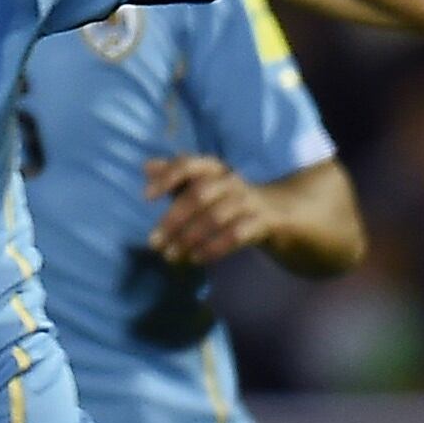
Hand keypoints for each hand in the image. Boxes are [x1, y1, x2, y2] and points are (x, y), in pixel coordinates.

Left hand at [144, 155, 273, 265]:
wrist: (276, 209)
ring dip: (189, 238)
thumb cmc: (225, 197)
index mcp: (213, 168)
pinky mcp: (262, 220)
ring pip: (215, 217)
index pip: (189, 164)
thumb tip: (147, 166)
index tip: (147, 197)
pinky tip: (196, 258)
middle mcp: (230, 181)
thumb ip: (174, 177)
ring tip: (170, 255)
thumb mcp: (200, 184)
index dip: (168, 177)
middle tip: (153, 243)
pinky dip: (213, 247)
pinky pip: (236, 234)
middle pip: (198, 195)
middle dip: (173, 220)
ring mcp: (248, 200)